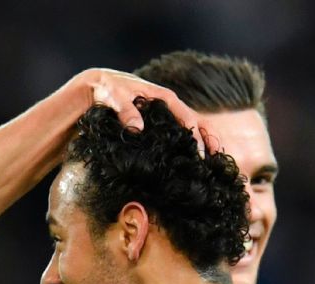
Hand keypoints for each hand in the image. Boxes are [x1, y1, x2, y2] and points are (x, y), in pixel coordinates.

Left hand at [76, 68, 205, 150]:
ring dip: (202, 144)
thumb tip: (138, 128)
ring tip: (211, 165)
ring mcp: (166, 115)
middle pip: (197, 123)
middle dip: (209, 141)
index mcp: (165, 98)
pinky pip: (179, 133)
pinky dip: (188, 146)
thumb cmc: (108, 90)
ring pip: (192, 128)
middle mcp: (170, 106)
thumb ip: (126, 111)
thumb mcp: (114, 97)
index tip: (199, 155)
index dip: (195, 137)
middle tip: (215, 162)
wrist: (99, 87)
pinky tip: (191, 162)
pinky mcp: (159, 124)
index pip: (188, 118)